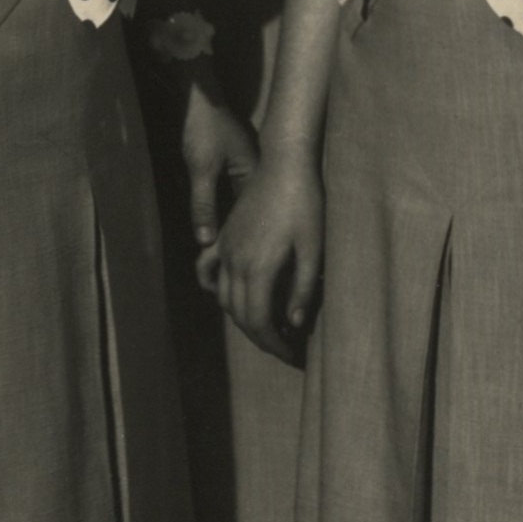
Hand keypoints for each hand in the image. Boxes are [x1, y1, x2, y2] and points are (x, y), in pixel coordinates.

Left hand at [178, 81, 260, 266]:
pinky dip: (227, 213)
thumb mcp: (201, 168)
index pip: (255, 219)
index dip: (250, 244)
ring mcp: (244, 171)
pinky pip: (233, 198)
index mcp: (255, 176)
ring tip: (230, 257)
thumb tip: (205, 241)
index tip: (247, 267)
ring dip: (234, 228)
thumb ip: (203, 205)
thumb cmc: (203, 128)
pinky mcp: (233, 168)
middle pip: (251, 216)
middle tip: (239, 268)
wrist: (199, 97)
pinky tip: (221, 230)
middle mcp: (254, 176)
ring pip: (241, 208)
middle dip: (244, 240)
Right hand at [214, 156, 324, 365]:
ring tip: (268, 328)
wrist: (285, 165)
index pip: (259, 321)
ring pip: (224, 298)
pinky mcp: (224, 236)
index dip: (275, 345)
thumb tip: (294, 324)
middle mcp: (235, 262)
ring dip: (243, 318)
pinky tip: (230, 297)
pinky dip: (215, 289)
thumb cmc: (306, 205)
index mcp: (258, 268)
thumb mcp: (313, 249)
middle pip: (240, 315)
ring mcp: (225, 248)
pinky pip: (208, 270)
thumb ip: (303, 289)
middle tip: (285, 348)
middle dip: (261, 338)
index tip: (293, 356)